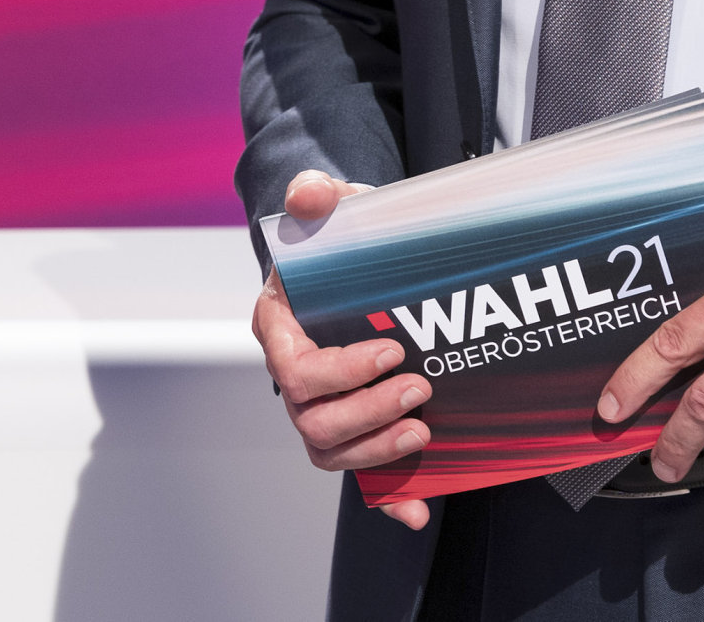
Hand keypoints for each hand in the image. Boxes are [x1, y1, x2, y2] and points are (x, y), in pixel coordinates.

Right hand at [250, 171, 437, 530]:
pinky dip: (388, 500)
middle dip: (367, 412)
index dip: (340, 371)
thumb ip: (318, 195)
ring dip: (376, 453)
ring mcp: (324, 407)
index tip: (391, 350)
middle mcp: (295, 376)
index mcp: (280, 329)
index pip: (295, 369)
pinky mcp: (356, 430)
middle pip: (313, 420)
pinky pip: (362, 480)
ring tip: (423, 431)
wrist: (360, 268)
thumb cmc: (340, 242)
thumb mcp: (337, 209)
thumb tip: (306, 196)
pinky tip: (419, 508)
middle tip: (420, 388)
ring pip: (331, 451)